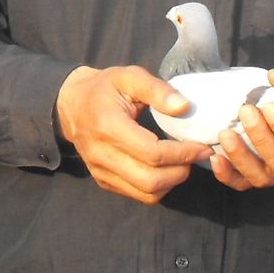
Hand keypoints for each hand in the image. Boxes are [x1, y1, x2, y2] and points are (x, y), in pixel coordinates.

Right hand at [56, 65, 207, 204]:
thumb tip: (184, 107)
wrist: (71, 105)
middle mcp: (102, 155)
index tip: (202, 146)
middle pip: (151, 180)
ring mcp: (101, 172)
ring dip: (172, 182)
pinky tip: (167, 169)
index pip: (152, 153)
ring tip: (183, 162)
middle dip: (181, 170)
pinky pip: (138, 195)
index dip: (183, 153)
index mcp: (108, 126)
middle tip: (196, 155)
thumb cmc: (104, 88)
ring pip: (147, 193)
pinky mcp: (104, 181)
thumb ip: (157, 89)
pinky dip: (159, 187)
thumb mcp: (129, 76)